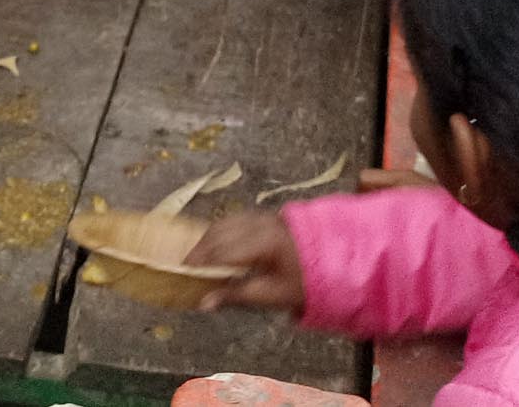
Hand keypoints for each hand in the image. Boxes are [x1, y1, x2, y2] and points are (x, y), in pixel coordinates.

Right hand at [185, 210, 304, 312]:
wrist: (333, 264)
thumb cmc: (302, 283)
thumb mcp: (271, 294)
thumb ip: (236, 295)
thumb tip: (204, 302)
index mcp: (265, 243)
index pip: (224, 250)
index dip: (202, 261)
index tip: (185, 271)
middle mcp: (262, 223)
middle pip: (220, 232)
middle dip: (201, 249)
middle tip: (185, 265)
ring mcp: (263, 216)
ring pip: (225, 222)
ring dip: (208, 238)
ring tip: (197, 256)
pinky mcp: (265, 215)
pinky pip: (235, 219)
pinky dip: (220, 230)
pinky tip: (214, 243)